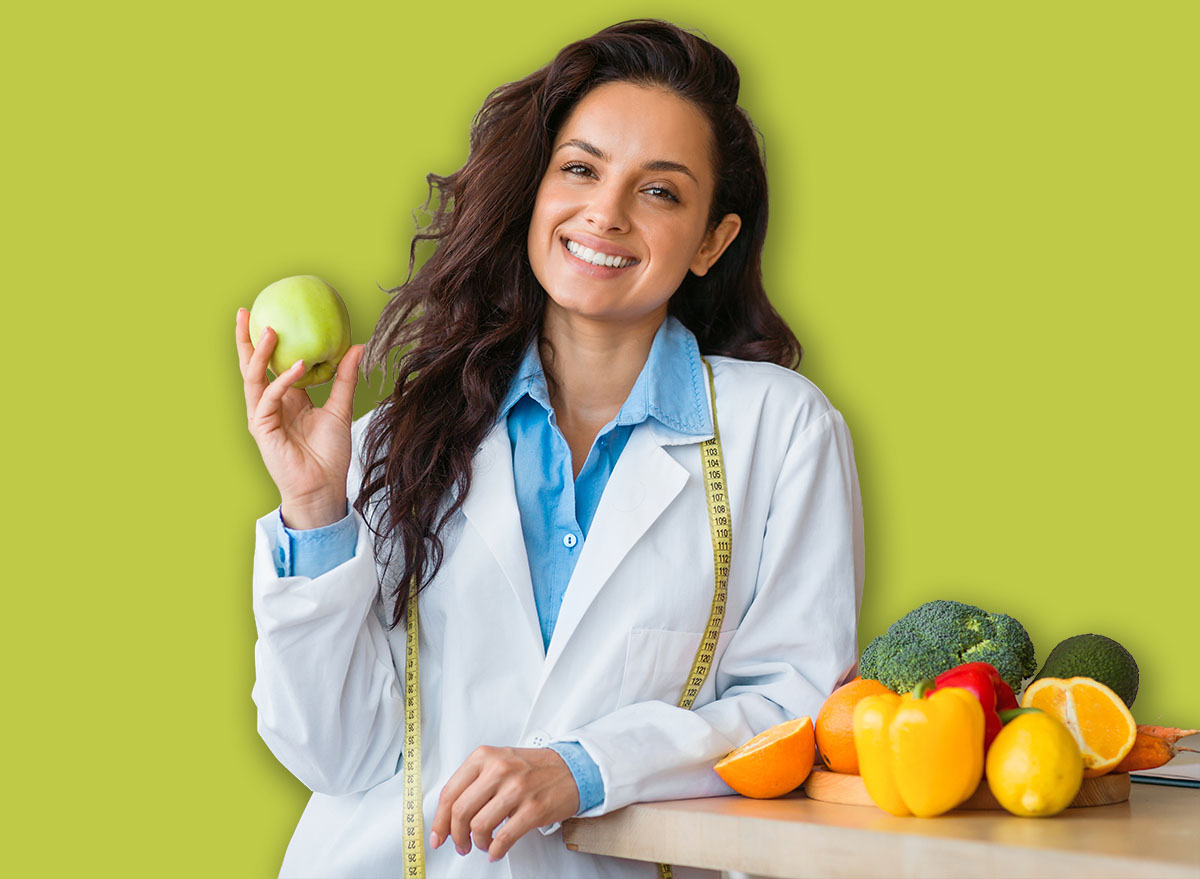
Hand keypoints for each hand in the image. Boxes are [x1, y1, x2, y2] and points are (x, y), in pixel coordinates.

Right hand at [235, 307, 365, 527]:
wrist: (325, 487)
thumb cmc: (330, 454)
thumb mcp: (340, 408)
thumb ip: (345, 378)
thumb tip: (357, 345)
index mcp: (286, 400)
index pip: (270, 365)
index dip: (265, 342)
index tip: (267, 314)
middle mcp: (270, 405)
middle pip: (251, 367)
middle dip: (245, 340)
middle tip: (245, 312)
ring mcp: (263, 417)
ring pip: (253, 379)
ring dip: (259, 354)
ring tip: (271, 330)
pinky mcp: (262, 429)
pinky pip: (269, 399)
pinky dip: (282, 381)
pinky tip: (297, 366)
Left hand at [429, 746, 578, 861]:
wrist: (572, 768)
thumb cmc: (534, 768)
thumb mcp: (499, 761)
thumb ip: (474, 780)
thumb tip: (449, 813)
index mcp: (485, 757)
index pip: (450, 793)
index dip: (439, 820)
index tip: (438, 835)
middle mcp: (499, 770)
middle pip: (461, 812)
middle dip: (456, 836)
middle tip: (461, 845)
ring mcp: (517, 789)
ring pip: (479, 826)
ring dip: (477, 843)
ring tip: (483, 844)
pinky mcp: (533, 809)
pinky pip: (503, 838)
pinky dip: (495, 851)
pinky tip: (496, 850)